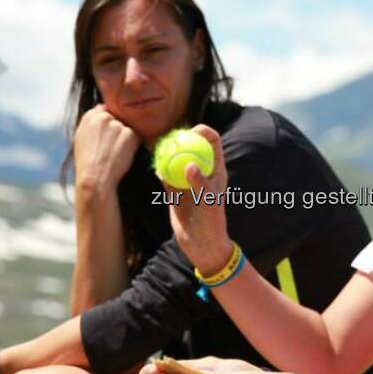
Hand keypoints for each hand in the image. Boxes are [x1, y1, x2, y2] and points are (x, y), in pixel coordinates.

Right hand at [73, 105, 140, 191]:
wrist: (94, 177)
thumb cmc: (86, 161)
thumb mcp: (81, 137)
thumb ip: (91, 121)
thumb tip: (101, 107)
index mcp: (89, 117)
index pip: (105, 110)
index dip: (108, 123)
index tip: (108, 135)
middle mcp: (103, 117)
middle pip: (118, 118)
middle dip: (118, 130)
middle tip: (112, 147)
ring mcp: (117, 125)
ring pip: (127, 128)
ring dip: (125, 138)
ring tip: (115, 153)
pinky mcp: (130, 134)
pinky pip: (135, 137)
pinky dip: (132, 146)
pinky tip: (122, 155)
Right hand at [163, 125, 232, 273]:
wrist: (201, 243)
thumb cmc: (211, 222)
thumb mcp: (208, 201)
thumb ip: (199, 183)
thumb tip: (190, 164)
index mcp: (216, 168)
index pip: (213, 141)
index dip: (204, 131)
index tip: (192, 130)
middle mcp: (201, 171)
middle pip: (191, 145)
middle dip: (181, 137)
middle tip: (170, 137)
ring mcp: (187, 180)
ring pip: (176, 159)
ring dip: (167, 153)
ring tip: (159, 148)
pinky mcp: (174, 191)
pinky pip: (165, 175)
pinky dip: (160, 170)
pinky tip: (156, 170)